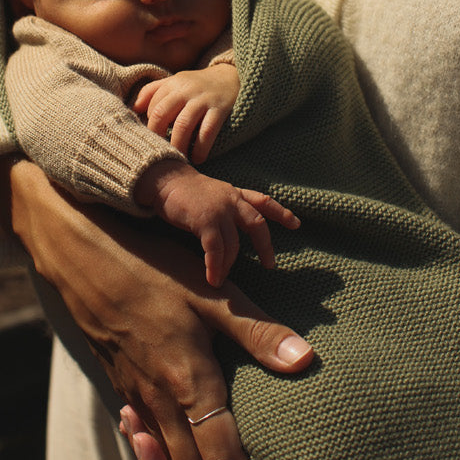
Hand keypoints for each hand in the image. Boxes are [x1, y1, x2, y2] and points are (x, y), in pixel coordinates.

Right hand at [8, 160, 312, 459]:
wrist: (78, 255)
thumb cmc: (149, 266)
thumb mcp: (209, 291)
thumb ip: (257, 331)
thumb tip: (306, 360)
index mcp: (185, 382)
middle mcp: (158, 402)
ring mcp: (134, 398)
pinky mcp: (121, 388)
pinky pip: (149, 441)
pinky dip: (169, 454)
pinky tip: (190, 428)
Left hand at [133, 64, 239, 162]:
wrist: (232, 77)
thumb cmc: (197, 85)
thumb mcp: (175, 81)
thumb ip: (153, 91)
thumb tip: (133, 108)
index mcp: (172, 83)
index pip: (151, 106)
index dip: (149, 126)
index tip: (153, 140)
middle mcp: (185, 90)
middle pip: (161, 114)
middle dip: (157, 137)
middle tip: (159, 152)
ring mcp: (203, 99)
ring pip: (182, 125)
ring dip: (177, 146)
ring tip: (177, 159)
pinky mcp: (220, 109)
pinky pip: (207, 132)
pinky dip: (200, 148)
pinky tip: (197, 158)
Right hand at [136, 160, 300, 285]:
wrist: (163, 178)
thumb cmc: (184, 191)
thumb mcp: (212, 194)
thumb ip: (225, 208)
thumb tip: (231, 229)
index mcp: (234, 194)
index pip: (263, 201)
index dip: (281, 212)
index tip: (296, 224)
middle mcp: (231, 200)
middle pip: (257, 224)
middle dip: (265, 245)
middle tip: (269, 264)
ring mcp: (219, 209)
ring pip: (233, 243)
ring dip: (229, 265)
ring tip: (222, 280)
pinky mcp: (204, 219)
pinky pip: (215, 249)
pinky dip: (215, 266)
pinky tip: (212, 278)